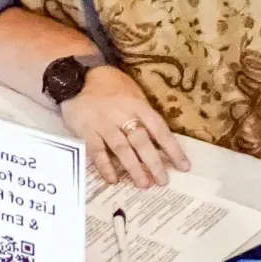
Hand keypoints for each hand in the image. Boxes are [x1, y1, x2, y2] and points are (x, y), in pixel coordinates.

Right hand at [58, 65, 190, 187]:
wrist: (77, 77)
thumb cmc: (111, 88)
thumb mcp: (133, 95)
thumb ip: (144, 116)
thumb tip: (161, 144)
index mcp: (138, 105)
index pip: (159, 129)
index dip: (172, 149)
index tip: (183, 166)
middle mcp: (122, 114)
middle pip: (141, 141)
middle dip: (154, 163)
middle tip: (162, 181)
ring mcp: (103, 123)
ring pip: (121, 148)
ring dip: (133, 168)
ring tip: (143, 184)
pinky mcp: (86, 130)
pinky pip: (97, 151)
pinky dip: (105, 166)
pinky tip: (113, 180)